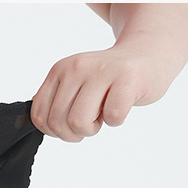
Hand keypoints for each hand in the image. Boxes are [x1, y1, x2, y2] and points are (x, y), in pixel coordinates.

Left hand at [30, 45, 171, 142]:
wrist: (149, 55)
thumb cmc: (109, 78)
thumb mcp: (75, 82)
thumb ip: (55, 98)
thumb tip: (39, 120)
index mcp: (60, 70)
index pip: (39, 115)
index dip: (53, 131)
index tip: (69, 127)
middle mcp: (77, 68)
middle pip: (58, 122)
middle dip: (73, 133)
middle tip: (90, 122)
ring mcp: (102, 71)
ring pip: (79, 122)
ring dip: (92, 129)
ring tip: (103, 114)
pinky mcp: (128, 78)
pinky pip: (112, 116)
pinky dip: (117, 120)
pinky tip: (121, 106)